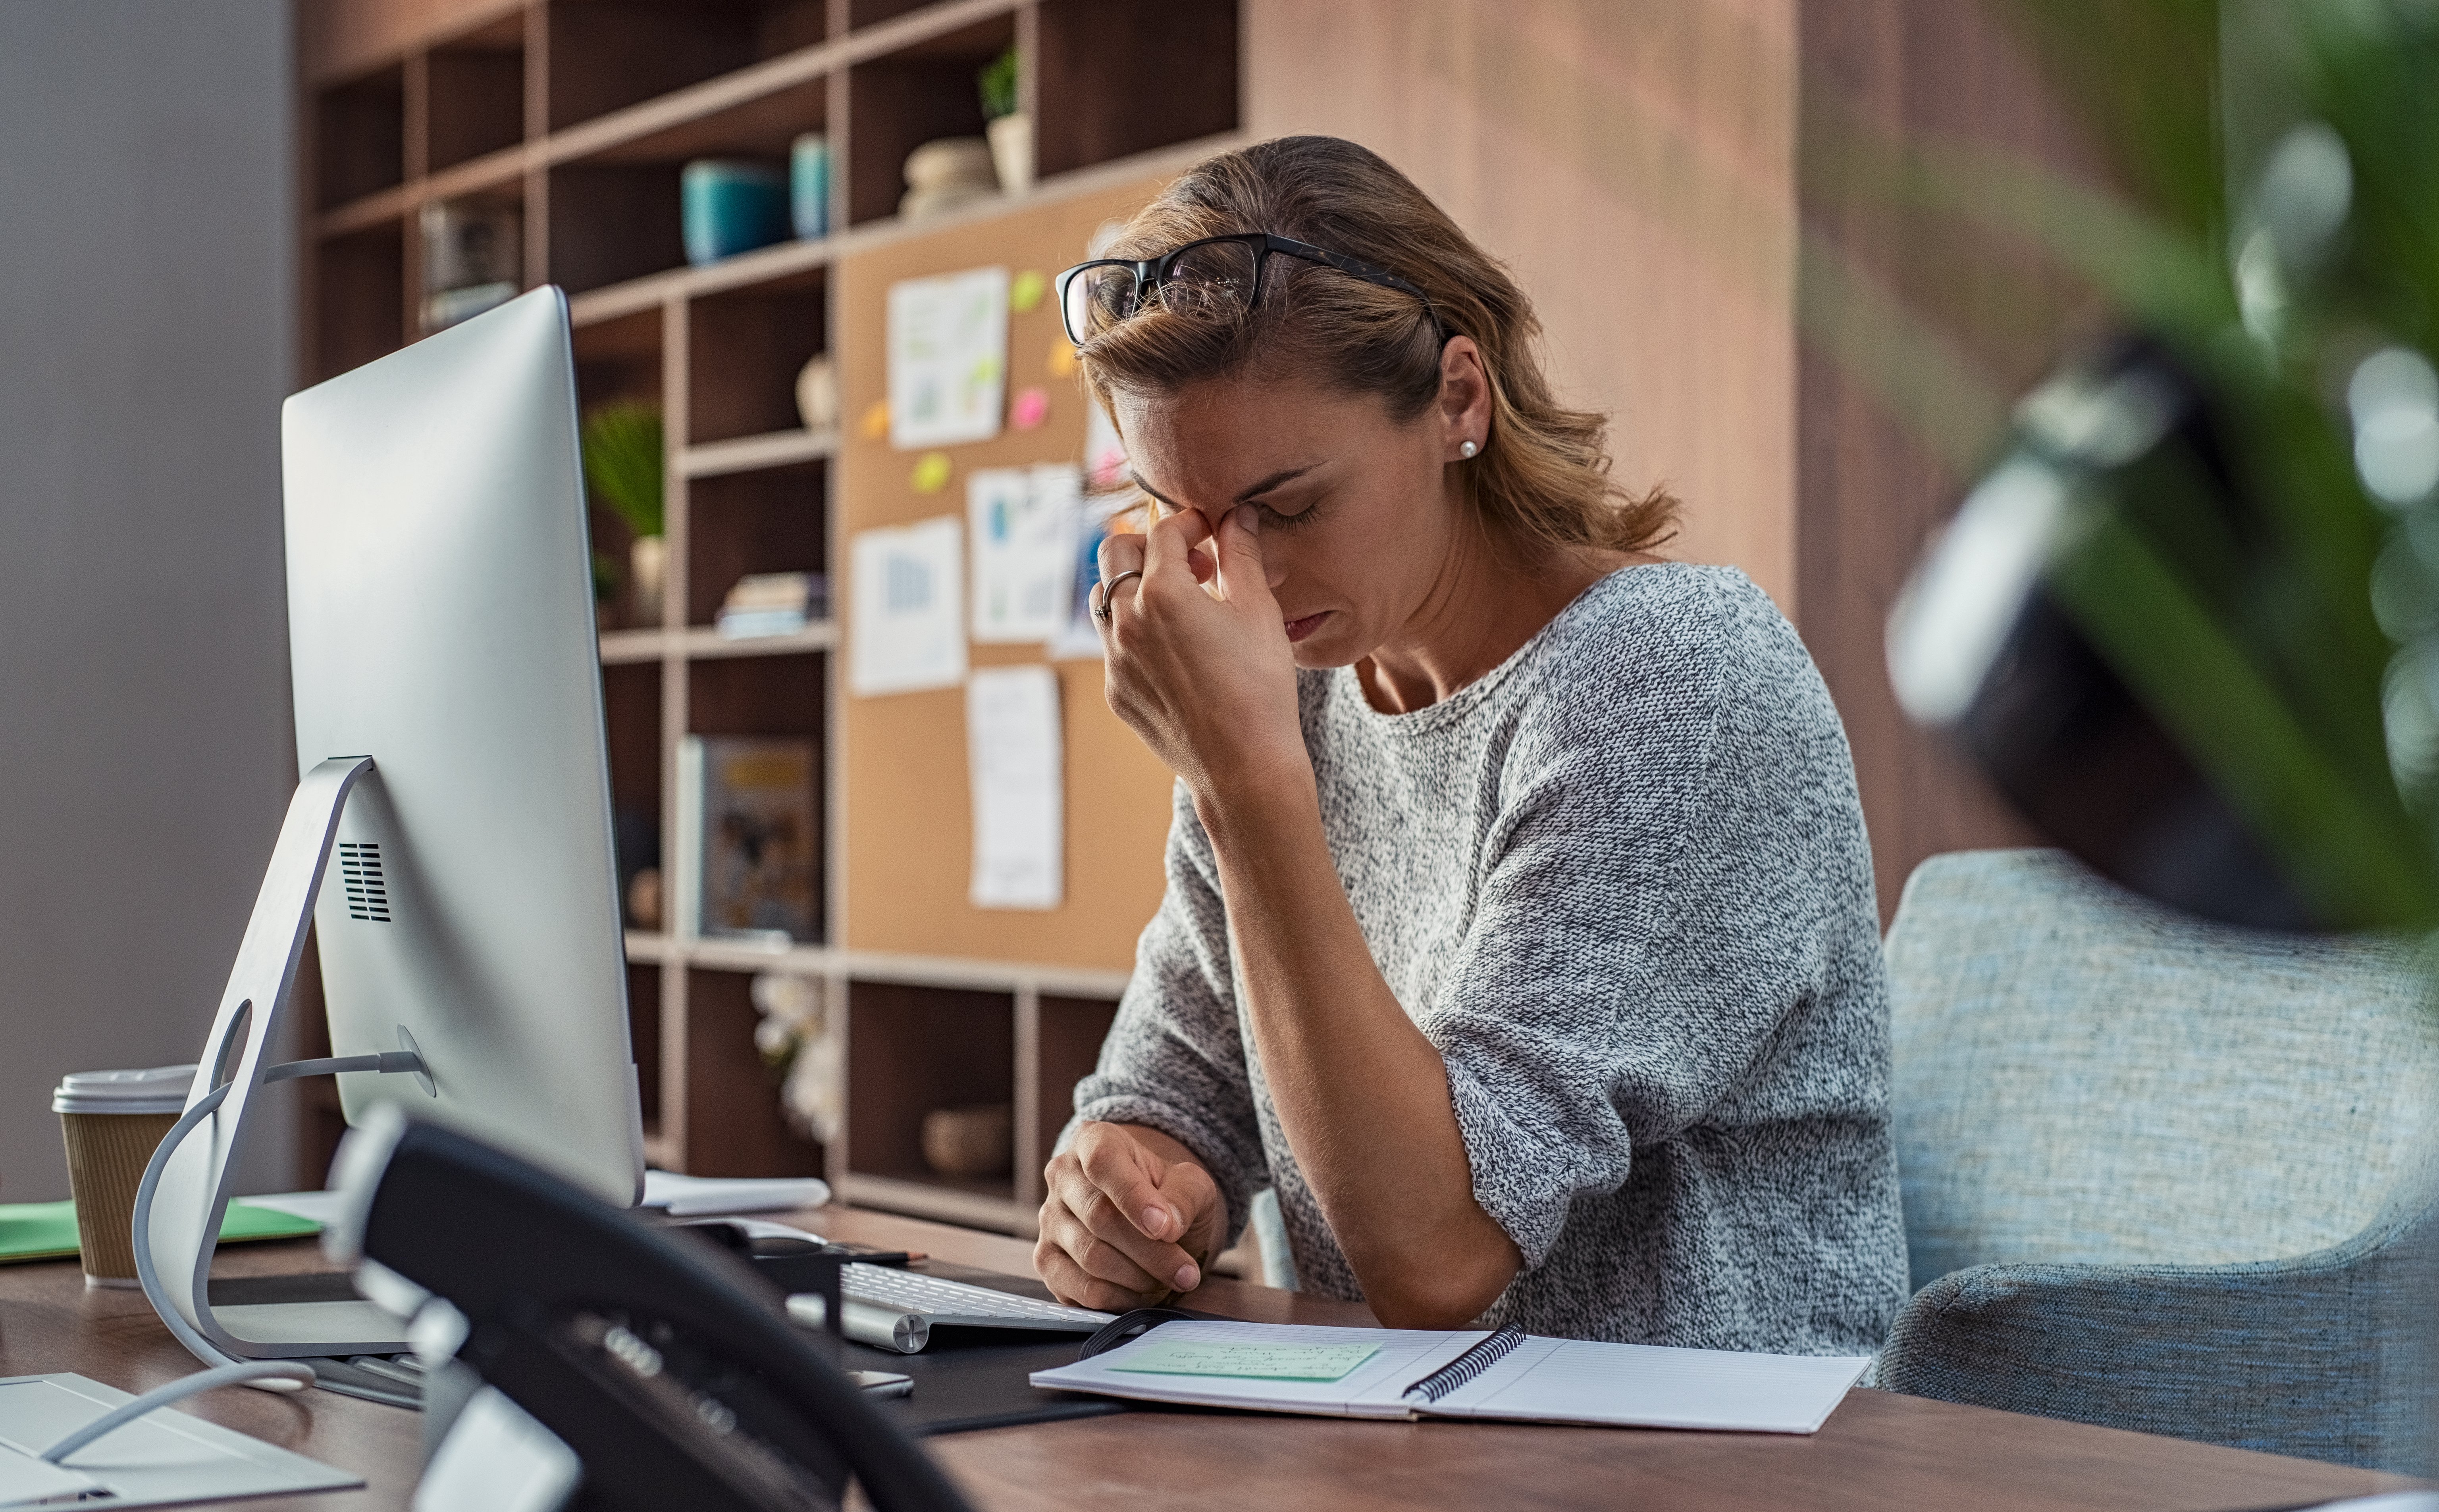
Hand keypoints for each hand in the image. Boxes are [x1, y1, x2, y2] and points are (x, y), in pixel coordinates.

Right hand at [1033, 1121, 1226, 1310]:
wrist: (1150, 1217)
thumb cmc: (1168, 1194)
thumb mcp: (1191, 1184)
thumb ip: (1184, 1197)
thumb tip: (1166, 1225)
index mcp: (1094, 1141)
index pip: (1104, 1163)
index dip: (1134, 1198)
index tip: (1166, 1230)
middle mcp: (1062, 1176)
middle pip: (1100, 1216)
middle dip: (1151, 1252)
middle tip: (1186, 1272)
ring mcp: (1050, 1220)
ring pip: (1091, 1256)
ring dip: (1139, 1277)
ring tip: (1170, 1280)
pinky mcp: (1047, 1261)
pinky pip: (1080, 1288)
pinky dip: (1118, 1298)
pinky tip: (1143, 1293)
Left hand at [1097, 505, 1308, 806]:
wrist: (1244, 767)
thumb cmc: (1260, 687)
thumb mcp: (1258, 611)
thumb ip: (1242, 554)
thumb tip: (1237, 514)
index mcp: (1163, 593)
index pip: (1163, 532)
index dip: (1190, 523)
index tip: (1211, 533)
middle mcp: (1127, 621)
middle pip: (1114, 552)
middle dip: (1149, 544)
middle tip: (1191, 562)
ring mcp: (1114, 659)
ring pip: (1104, 598)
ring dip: (1134, 585)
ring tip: (1179, 602)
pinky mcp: (1116, 690)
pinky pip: (1113, 644)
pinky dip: (1136, 630)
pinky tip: (1177, 649)